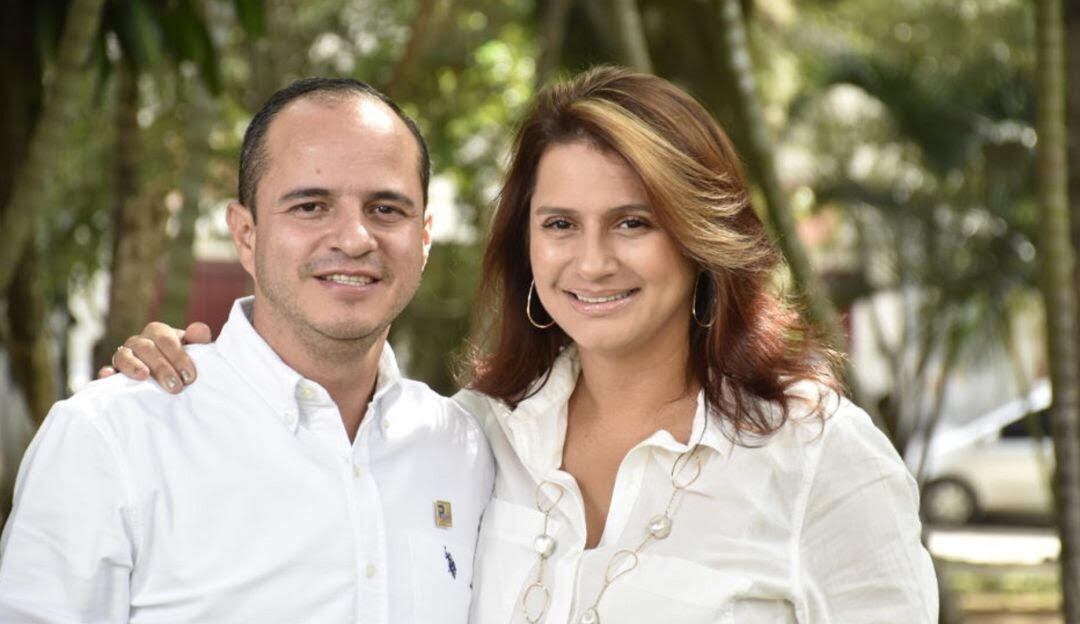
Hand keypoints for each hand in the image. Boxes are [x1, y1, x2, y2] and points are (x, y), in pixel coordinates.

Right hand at [97, 321, 211, 393]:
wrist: (167, 379)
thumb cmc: (181, 362)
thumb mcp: (193, 351)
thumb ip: (198, 341)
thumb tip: (200, 331)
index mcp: (158, 332)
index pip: (166, 338)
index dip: (178, 356)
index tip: (190, 377)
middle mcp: (139, 341)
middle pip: (146, 348)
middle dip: (162, 367)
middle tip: (176, 387)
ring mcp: (123, 356)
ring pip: (123, 356)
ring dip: (134, 367)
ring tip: (144, 377)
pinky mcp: (113, 372)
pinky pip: (106, 370)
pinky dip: (106, 373)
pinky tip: (110, 377)